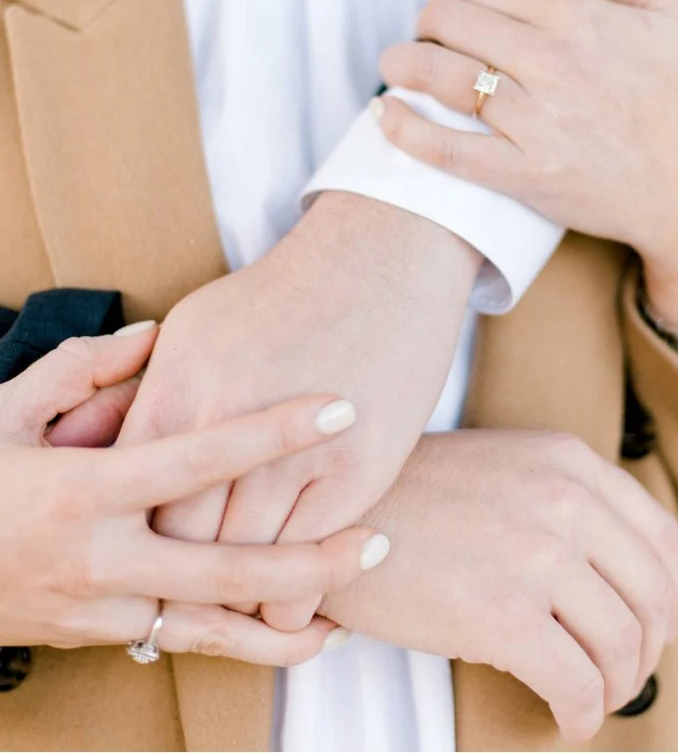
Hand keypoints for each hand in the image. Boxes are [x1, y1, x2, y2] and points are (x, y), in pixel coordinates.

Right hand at [0, 322, 385, 659]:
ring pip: (202, 626)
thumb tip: (154, 337)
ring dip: (278, 623)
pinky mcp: (92, 635)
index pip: (196, 459)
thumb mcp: (4, 416)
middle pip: (216, 568)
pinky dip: (237, 640)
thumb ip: (81, 370)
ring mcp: (93, 608)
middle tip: (375, 541)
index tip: (338, 408)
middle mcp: (94, 558)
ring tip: (351, 613)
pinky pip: (176, 637)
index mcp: (80, 492)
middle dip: (302, 561)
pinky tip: (296, 635)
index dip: (272, 433)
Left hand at [120, 195, 475, 623]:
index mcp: (175, 397)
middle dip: (184, 581)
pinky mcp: (356, 469)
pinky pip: (306, 564)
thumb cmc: (289, 290)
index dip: (136, 545)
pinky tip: (292, 591)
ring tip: (246, 600)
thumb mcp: (194, 330)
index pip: (130, 509)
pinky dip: (293, 596)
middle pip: (179, 549)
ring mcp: (294, 453)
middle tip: (196, 593)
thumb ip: (150, 401)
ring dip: (242, 595)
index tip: (150, 558)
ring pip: (244, 568)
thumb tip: (119, 464)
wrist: (388, 248)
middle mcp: (224, 428)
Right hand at [320, 428, 677, 743]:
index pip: (658, 537)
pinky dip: (583, 713)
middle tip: (626, 679)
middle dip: (647, 650)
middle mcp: (568, 502)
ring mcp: (539, 556)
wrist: (330, 517)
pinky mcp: (502, 614)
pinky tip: (569, 724)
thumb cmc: (410, 503)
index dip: (669, 594)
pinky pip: (575, 679)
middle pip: (649, 593)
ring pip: (620, 641)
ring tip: (595, 704)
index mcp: (573, 464)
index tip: (659, 628)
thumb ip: (562, 503)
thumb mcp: (506, 471)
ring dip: (617, 686)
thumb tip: (606, 575)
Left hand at [378, 0, 677, 332]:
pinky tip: (387, 114)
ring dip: (402, 62)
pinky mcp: (523, 175)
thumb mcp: (665, 6)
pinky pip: (445, 148)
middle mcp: (554, 63)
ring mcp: (536, 121)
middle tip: (431, 30)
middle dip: (429, 18)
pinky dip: (404, 129)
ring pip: (438, 76)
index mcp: (582, 16)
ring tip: (396, 61)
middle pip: (449, 20)